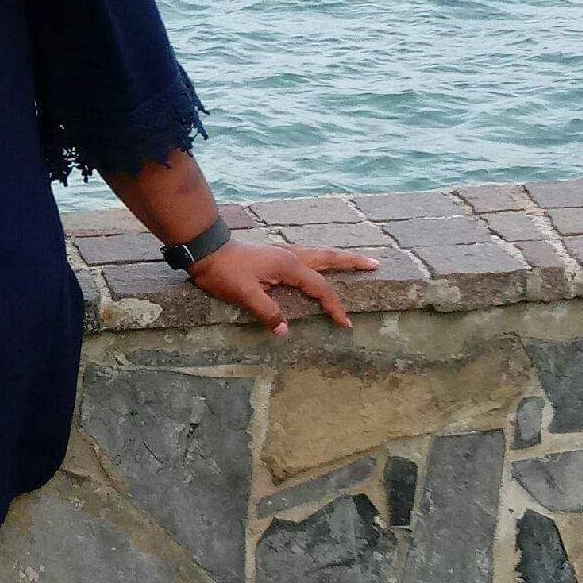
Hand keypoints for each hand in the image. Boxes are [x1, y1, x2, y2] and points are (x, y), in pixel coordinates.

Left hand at [185, 239, 380, 334]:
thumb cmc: (224, 273)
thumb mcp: (243, 294)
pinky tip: (320, 263)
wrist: (206, 251)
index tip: (345, 323)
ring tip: (357, 259)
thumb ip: (266, 311)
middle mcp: (291, 256)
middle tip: (376, 263)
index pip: (320, 288)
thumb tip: (285, 331)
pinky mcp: (275, 254)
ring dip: (339, 257)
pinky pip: (307, 255)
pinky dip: (321, 258)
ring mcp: (283, 252)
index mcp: (288, 266)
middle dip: (352, 262)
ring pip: (319, 254)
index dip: (334, 306)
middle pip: (328, 258)